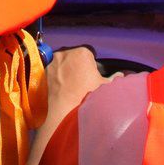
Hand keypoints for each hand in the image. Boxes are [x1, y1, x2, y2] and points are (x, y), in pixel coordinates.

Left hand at [32, 46, 108, 164]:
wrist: (62, 112)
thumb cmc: (86, 97)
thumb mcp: (104, 88)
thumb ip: (114, 79)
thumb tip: (121, 75)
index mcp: (82, 52)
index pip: (90, 52)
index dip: (92, 64)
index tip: (92, 75)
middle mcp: (65, 52)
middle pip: (74, 55)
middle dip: (77, 64)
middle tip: (81, 81)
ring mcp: (52, 61)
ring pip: (61, 62)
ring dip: (65, 69)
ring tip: (70, 86)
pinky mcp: (42, 71)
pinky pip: (52, 70)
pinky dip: (55, 76)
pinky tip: (59, 89)